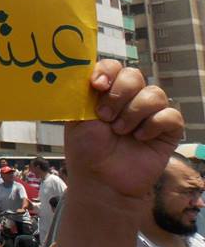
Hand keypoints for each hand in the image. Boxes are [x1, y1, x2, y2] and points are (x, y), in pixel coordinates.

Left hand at [65, 60, 183, 200]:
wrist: (102, 180)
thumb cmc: (87, 150)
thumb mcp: (76, 118)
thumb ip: (80, 93)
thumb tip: (81, 71)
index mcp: (106, 91)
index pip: (113, 66)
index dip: (107, 71)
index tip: (98, 85)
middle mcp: (129, 98)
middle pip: (134, 75)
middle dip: (119, 95)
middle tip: (105, 116)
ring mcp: (149, 113)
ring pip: (154, 94)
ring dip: (133, 113)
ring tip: (120, 132)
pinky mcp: (167, 129)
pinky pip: (170, 115)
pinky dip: (153, 125)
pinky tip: (140, 138)